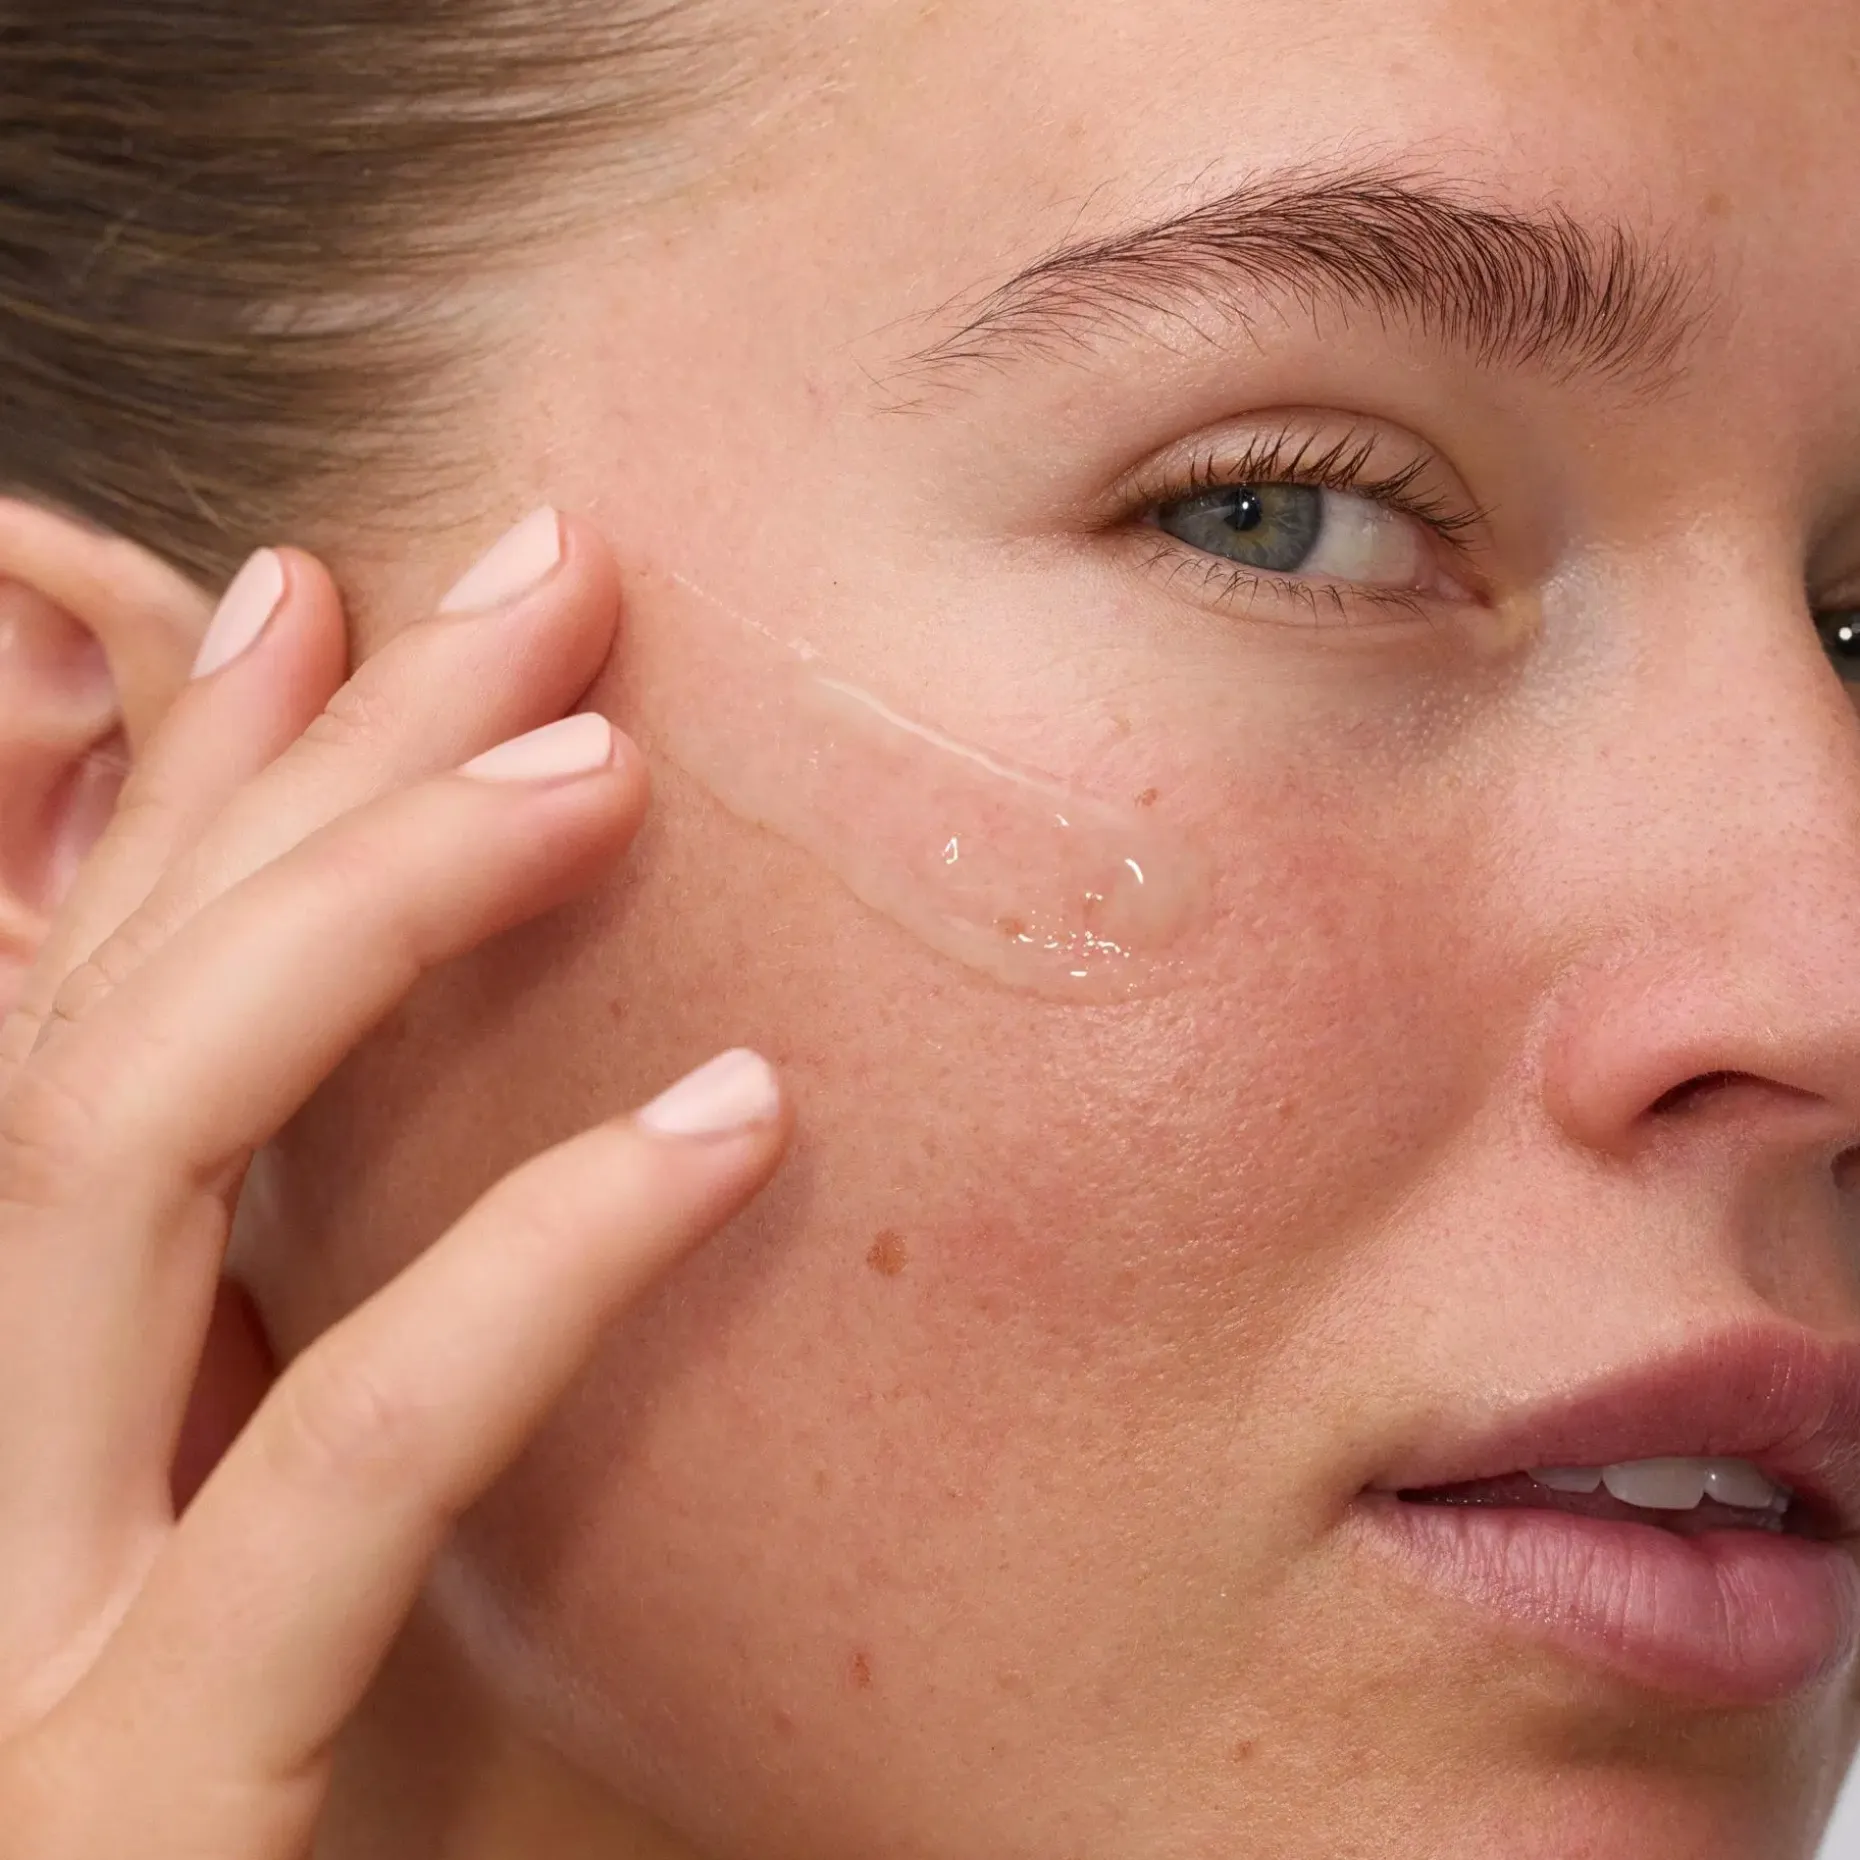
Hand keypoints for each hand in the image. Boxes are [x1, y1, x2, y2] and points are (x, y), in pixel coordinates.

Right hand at [0, 510, 788, 1856]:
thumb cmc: (365, 1825)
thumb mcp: (353, 1540)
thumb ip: (367, 1329)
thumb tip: (549, 1086)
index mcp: (34, 1384)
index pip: (87, 1005)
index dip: (191, 783)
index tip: (329, 592)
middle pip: (111, 1013)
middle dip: (316, 767)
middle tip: (541, 581)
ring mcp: (19, 1629)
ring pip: (125, 1153)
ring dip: (366, 913)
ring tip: (606, 768)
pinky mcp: (138, 1806)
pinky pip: (340, 1467)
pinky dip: (529, 1265)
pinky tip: (732, 1121)